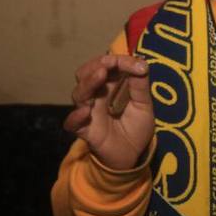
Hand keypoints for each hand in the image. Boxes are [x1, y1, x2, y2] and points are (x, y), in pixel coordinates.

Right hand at [63, 53, 153, 170]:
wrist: (133, 155)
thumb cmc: (136, 127)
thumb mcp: (143, 104)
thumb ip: (140, 85)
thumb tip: (142, 64)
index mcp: (109, 86)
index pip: (105, 66)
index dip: (118, 61)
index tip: (136, 64)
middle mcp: (95, 96)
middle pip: (84, 75)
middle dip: (96, 65)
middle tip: (110, 63)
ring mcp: (88, 113)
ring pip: (78, 94)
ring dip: (89, 83)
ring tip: (101, 75)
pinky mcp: (85, 131)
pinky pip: (72, 123)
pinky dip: (76, 116)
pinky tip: (86, 111)